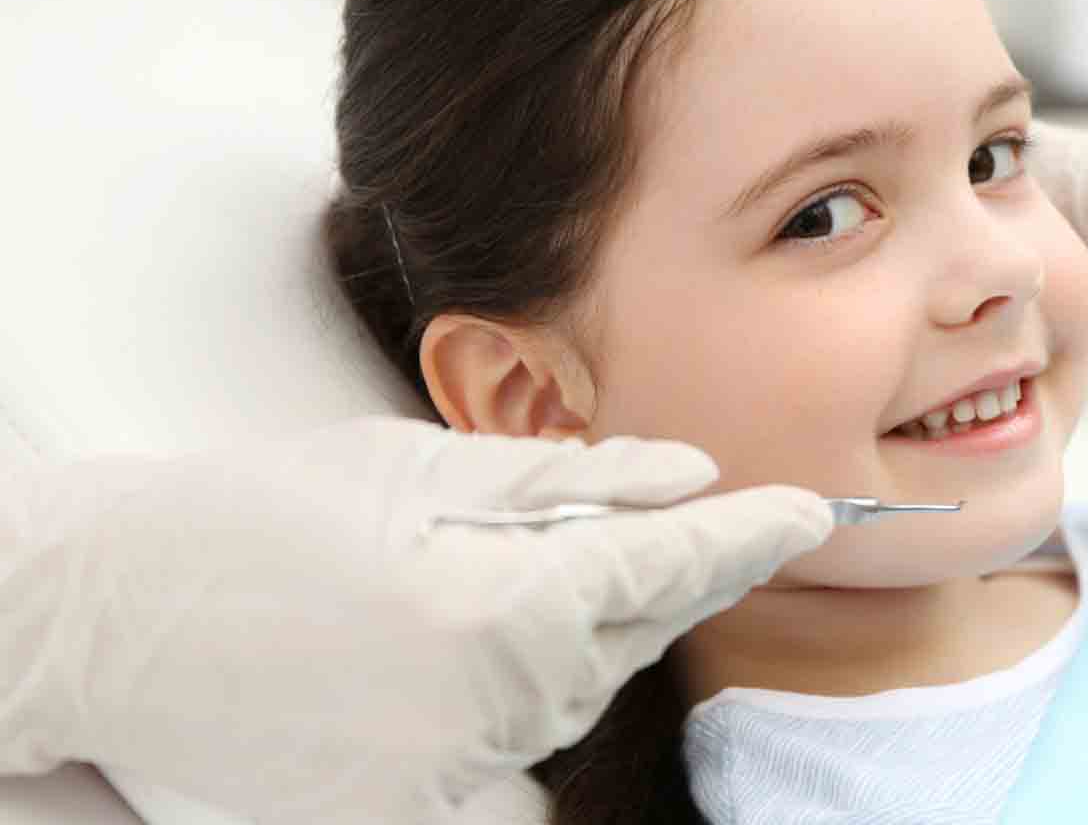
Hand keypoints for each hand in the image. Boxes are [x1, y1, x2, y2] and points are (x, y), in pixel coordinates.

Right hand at [0, 417, 830, 819]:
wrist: (104, 615)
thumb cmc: (246, 521)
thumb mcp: (413, 471)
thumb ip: (564, 483)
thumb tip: (682, 474)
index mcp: (497, 608)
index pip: (665, 567)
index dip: (745, 535)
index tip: (811, 512)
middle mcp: (487, 712)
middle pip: (628, 637)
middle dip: (661, 575)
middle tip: (680, 520)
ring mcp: (444, 781)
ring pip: (571, 696)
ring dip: (573, 634)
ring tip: (494, 572)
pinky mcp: (401, 816)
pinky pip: (505, 758)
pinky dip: (510, 698)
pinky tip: (458, 645)